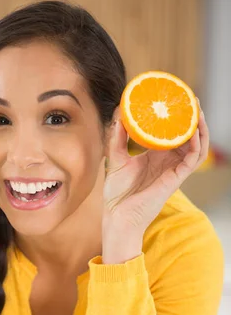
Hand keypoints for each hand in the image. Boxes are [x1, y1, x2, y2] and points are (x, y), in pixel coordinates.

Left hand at [101, 106, 207, 263]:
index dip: (174, 118)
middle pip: (187, 136)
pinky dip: (196, 144)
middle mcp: (167, 161)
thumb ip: (117, 137)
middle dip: (191, 118)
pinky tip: (194, 132)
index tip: (173, 99)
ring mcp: (173, 170)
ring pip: (196, 146)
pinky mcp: (176, 179)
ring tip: (197, 111)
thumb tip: (118, 113)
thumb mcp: (115, 159)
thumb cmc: (116, 194)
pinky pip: (192, 160)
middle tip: (190, 98)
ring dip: (200, 128)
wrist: (117, 216)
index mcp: (154, 156)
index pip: (170, 133)